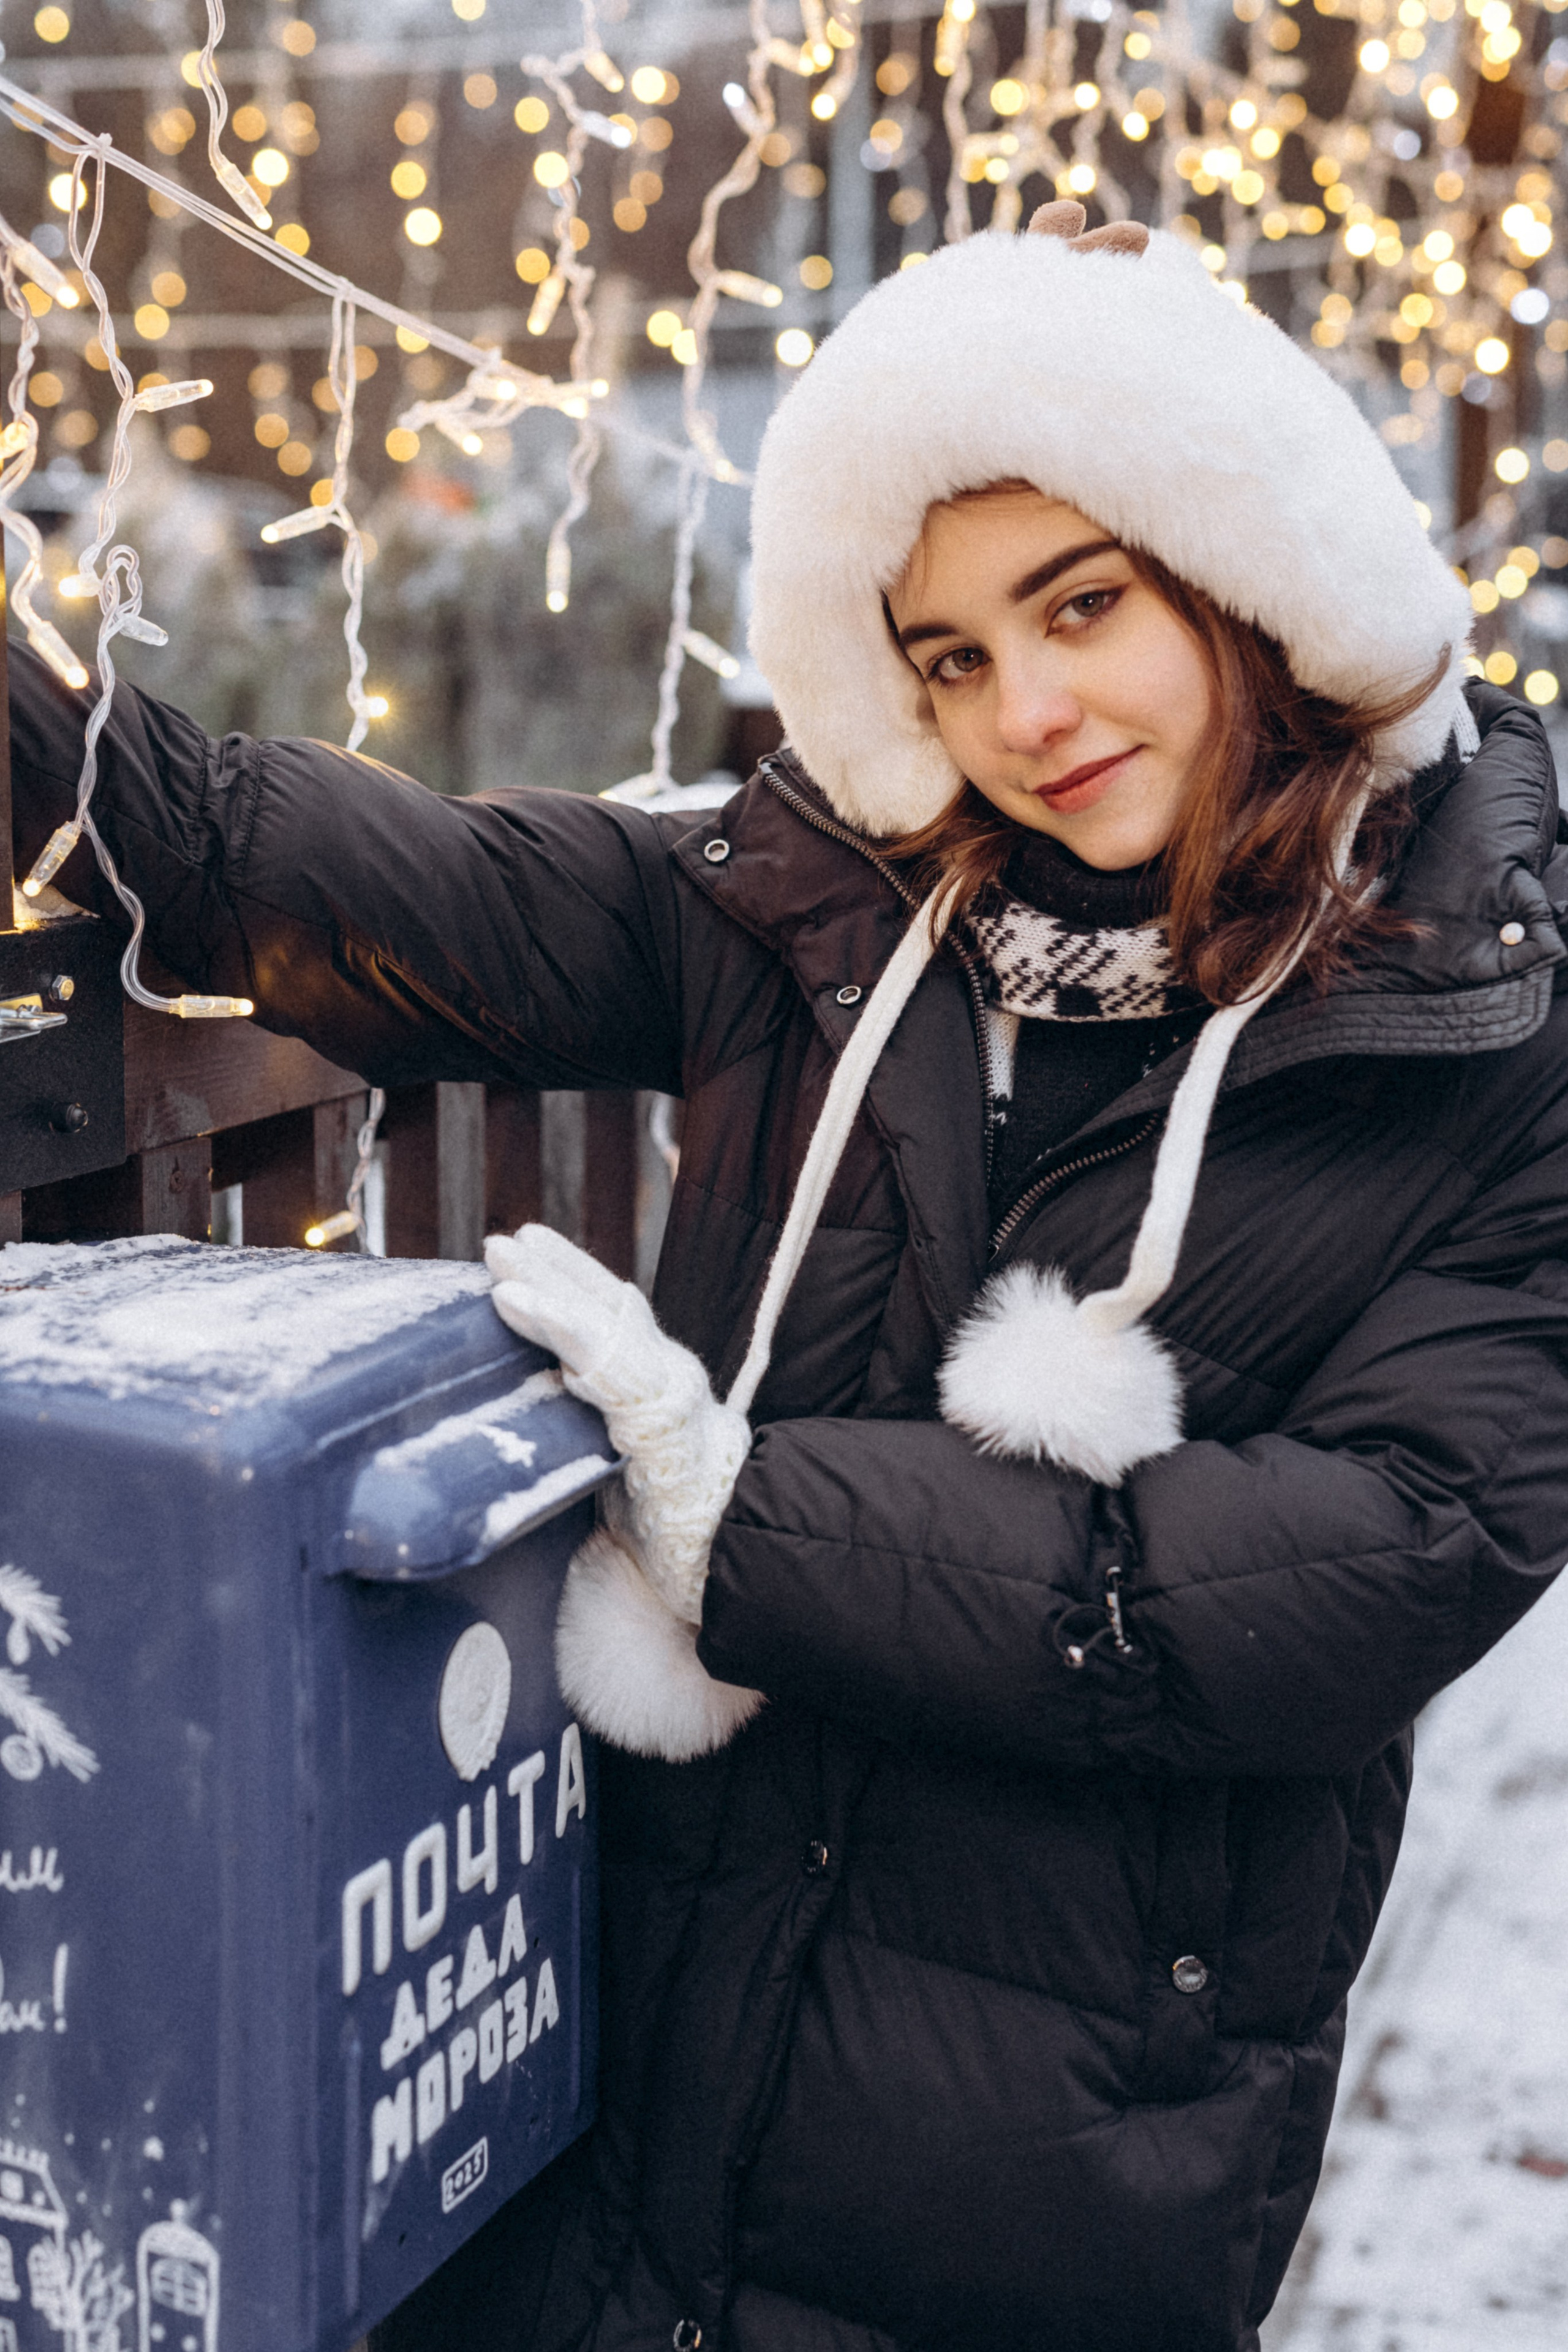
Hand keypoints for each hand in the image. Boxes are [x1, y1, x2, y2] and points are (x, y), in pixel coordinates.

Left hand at [486, 1224, 750, 1624]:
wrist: (726, 1578)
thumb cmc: (674, 1541)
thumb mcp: (629, 1475)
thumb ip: (598, 1435)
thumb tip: (546, 1409)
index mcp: (660, 1391)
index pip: (615, 1319)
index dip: (573, 1279)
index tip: (525, 1246)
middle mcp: (671, 1384)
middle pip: (611, 1310)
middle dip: (555, 1272)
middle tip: (499, 1244)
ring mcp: (672, 1405)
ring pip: (608, 1332)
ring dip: (550, 1297)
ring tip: (502, 1273)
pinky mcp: (664, 1431)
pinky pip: (611, 1371)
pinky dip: (565, 1333)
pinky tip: (526, 1312)